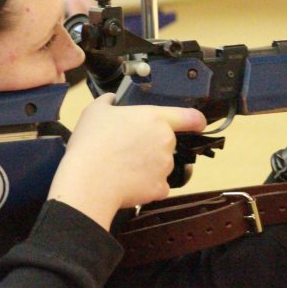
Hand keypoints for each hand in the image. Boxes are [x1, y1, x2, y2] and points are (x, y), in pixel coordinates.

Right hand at [48, 94, 206, 229]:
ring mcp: (165, 167)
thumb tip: (111, 99)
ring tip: (122, 166)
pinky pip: (156, 185)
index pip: (190, 116)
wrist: (89, 180)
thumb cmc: (92, 143)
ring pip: (160, 165)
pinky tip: (126, 181)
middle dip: (151, 146)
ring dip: (147, 166)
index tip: (196, 124)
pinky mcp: (160, 188)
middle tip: (127, 148)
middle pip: (166, 143)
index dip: (196, 120)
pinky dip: (145, 185)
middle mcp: (166, 142)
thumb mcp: (95, 111)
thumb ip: (109, 101)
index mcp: (155, 119)